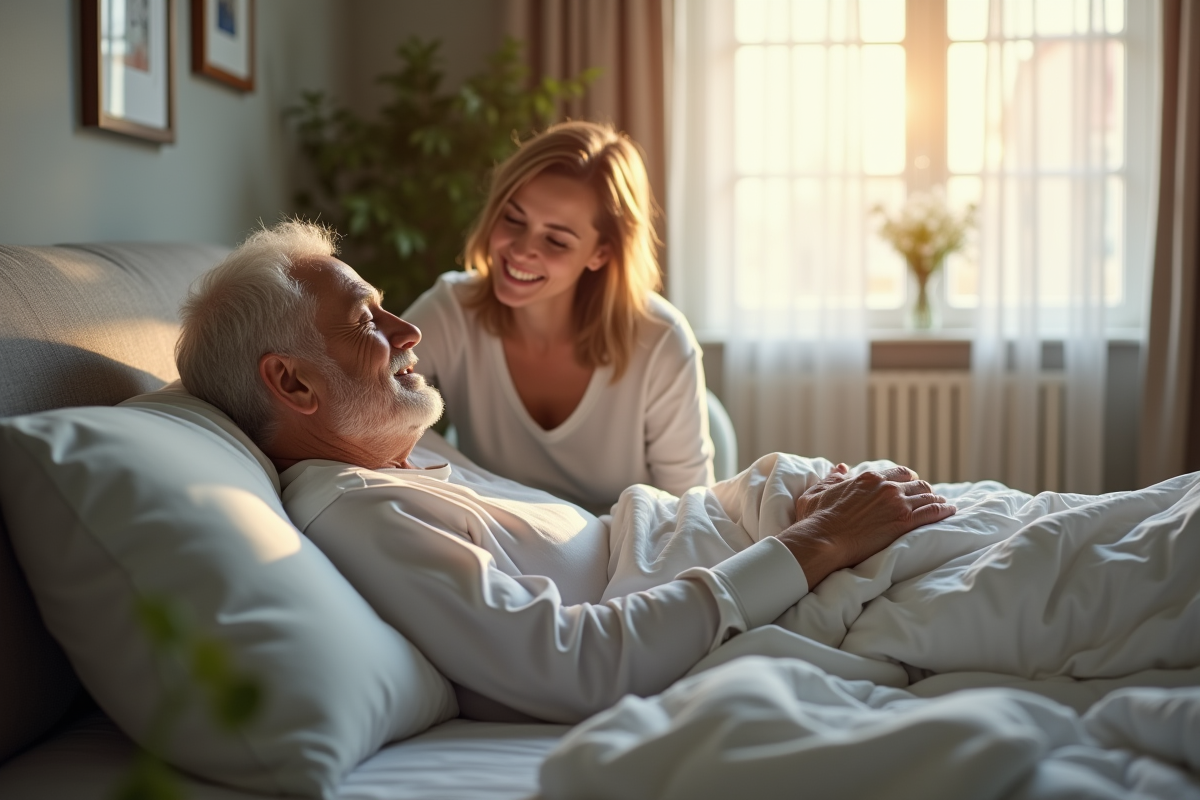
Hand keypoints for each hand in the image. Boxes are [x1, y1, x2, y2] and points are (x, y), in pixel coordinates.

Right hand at [778, 464, 955, 590]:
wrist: (823, 539)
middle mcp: (886, 487)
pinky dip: (944, 510)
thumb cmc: (817, 519)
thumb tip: (841, 468)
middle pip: (917, 483)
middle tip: (928, 497)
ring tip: (943, 505)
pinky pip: (933, 512)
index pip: (898, 473)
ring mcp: (897, 504)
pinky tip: (950, 511)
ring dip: (936, 500)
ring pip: (927, 496)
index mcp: (868, 478)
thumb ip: (832, 478)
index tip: (911, 485)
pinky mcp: (904, 522)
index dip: (908, 479)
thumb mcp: (817, 492)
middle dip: (924, 490)